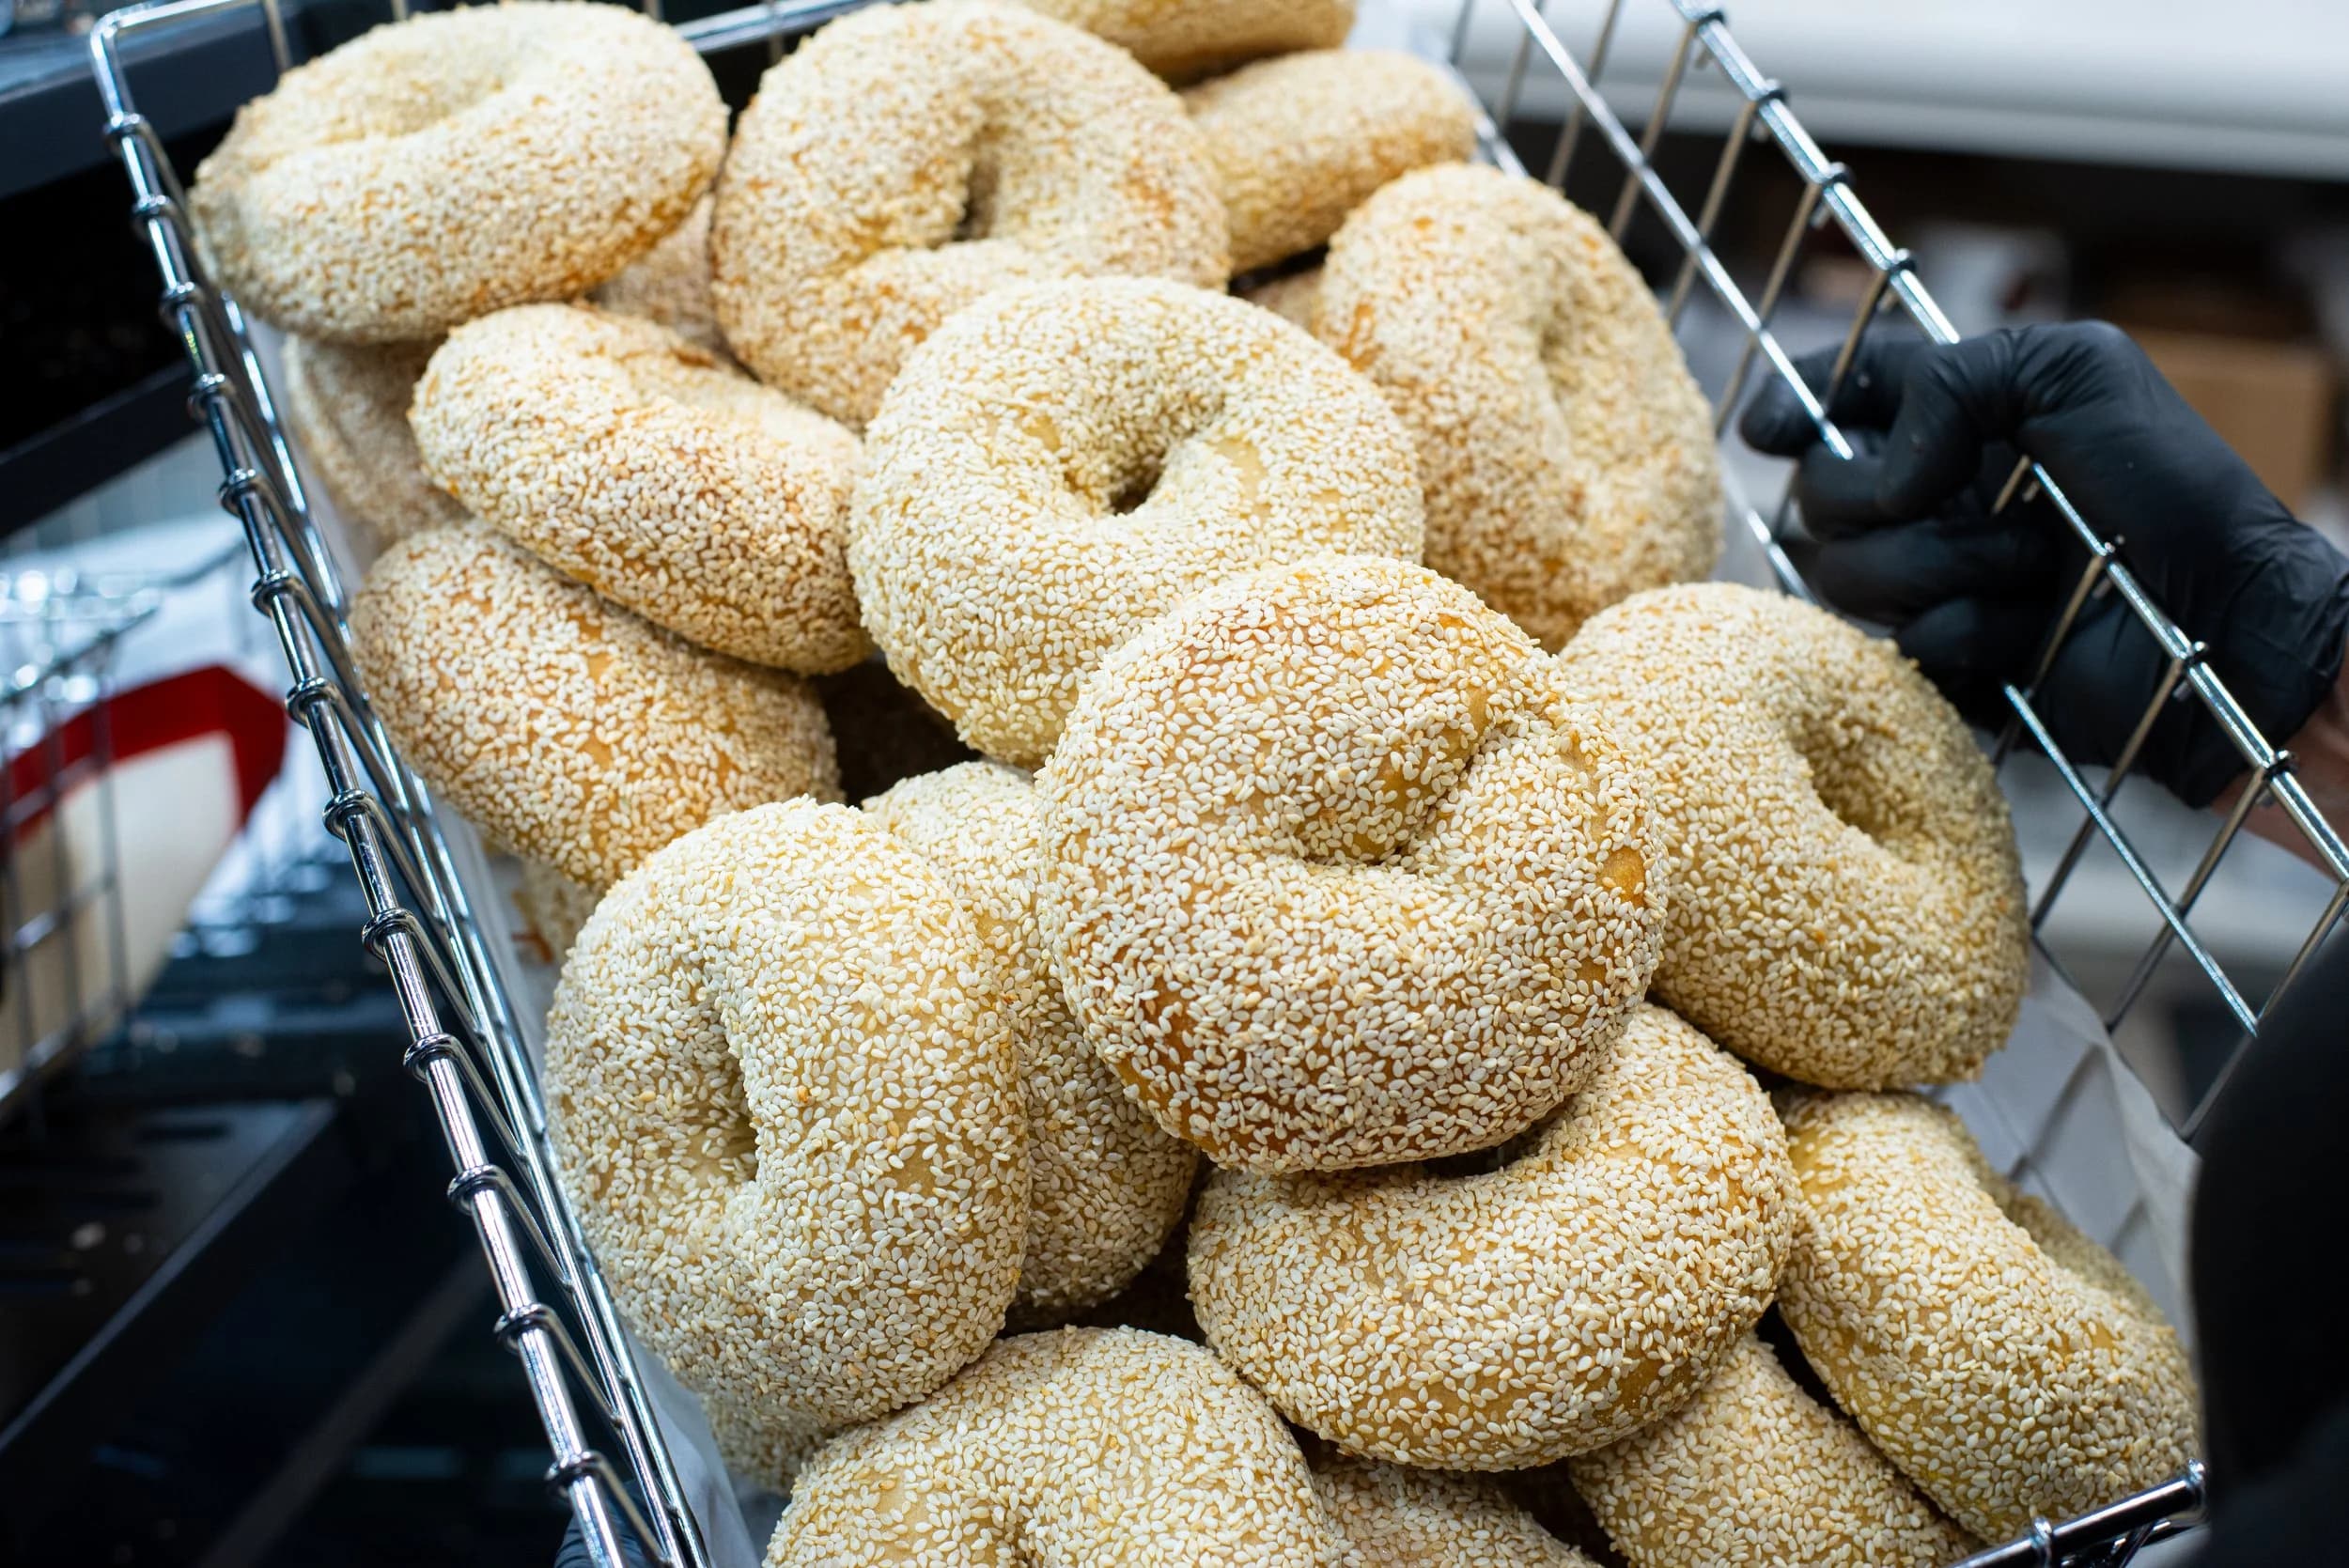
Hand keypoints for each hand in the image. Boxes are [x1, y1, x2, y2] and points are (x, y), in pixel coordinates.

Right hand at [1739, 321, 2348, 807]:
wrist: (2227, 627)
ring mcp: (1935, 582)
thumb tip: (1885, 472)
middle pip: (1820, 495)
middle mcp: (1933, 497)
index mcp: (1958, 418)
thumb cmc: (2173, 492)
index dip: (1792, 405)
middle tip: (1982, 504)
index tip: (1768, 429)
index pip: (1843, 394)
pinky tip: (2030, 634)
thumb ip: (1951, 377)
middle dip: (1886, 501)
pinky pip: (1902, 648)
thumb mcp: (2079, 372)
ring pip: (1846, 577)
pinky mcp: (1948, 663)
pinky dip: (1970, 637)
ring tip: (2031, 573)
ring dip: (1942, 570)